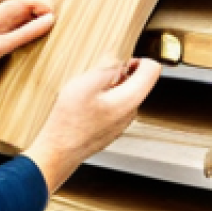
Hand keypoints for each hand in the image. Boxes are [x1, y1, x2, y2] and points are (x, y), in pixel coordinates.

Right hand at [24, 57, 161, 192]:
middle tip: (100, 76)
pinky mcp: (112, 128)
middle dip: (123, 73)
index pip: (153, 70)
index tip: (124, 61)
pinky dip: (106, 99)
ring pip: (126, 94)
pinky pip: (116, 106)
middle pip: (140, 82)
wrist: (58, 151)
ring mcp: (122, 123)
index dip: (139, 59)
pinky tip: (87, 104)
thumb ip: (106, 69)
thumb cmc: (68, 122)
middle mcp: (130, 112)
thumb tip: (119, 62)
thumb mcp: (83, 84)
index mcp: (129, 99)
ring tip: (91, 91)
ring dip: (112, 86)